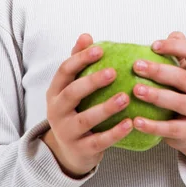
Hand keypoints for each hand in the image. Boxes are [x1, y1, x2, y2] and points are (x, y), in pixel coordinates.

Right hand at [43, 34, 132, 178]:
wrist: (67, 151)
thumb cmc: (75, 109)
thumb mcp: (71, 87)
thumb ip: (78, 62)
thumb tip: (86, 35)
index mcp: (55, 91)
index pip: (64, 70)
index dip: (80, 58)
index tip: (100, 49)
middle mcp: (56, 111)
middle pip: (72, 93)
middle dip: (92, 82)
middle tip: (114, 72)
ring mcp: (66, 132)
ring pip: (85, 119)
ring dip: (106, 108)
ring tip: (125, 97)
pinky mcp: (80, 150)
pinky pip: (99, 141)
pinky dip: (114, 133)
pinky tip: (130, 123)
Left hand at [132, 32, 185, 165]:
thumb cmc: (185, 91)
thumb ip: (180, 51)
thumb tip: (174, 35)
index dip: (175, 47)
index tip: (152, 45)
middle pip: (183, 77)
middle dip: (159, 71)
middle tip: (136, 66)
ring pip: (178, 102)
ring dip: (155, 95)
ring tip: (135, 90)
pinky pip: (170, 128)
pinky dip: (152, 125)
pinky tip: (135, 121)